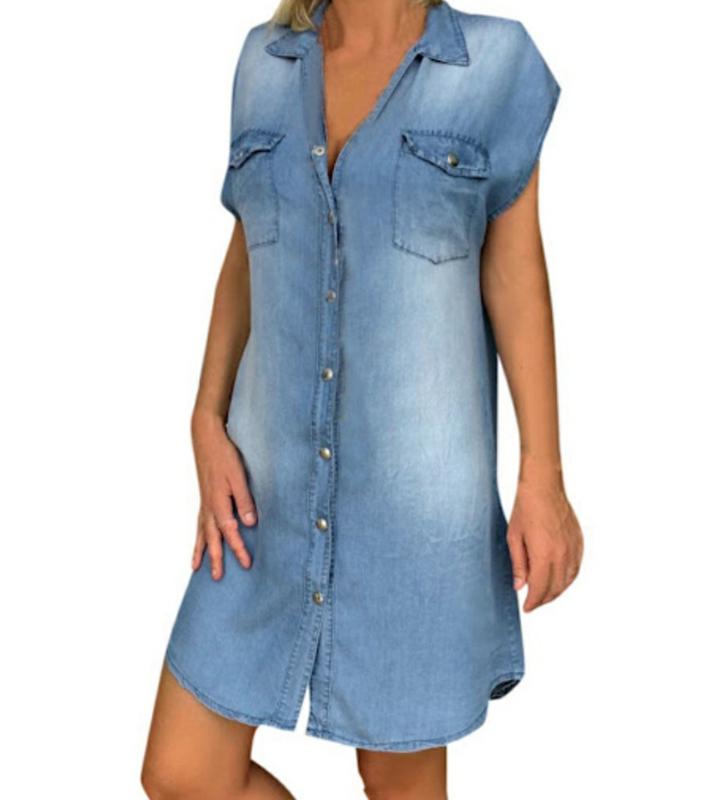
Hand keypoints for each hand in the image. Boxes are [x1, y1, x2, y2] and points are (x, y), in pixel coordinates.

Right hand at [190, 411, 257, 579]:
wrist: (207, 437)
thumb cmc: (224, 455)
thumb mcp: (239, 476)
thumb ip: (245, 500)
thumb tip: (249, 523)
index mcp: (219, 502)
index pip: (230, 532)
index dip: (238, 549)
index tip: (246, 564)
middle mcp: (209, 506)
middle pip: (213, 538)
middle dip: (216, 558)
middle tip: (217, 578)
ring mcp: (205, 502)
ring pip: (202, 533)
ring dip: (202, 551)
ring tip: (198, 568)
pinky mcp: (204, 498)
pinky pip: (199, 523)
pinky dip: (198, 536)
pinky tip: (198, 543)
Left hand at [506, 469, 582, 611]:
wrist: (543, 488)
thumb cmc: (526, 509)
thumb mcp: (514, 538)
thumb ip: (518, 564)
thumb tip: (520, 586)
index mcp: (544, 554)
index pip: (540, 589)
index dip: (533, 602)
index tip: (527, 607)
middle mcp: (562, 554)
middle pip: (555, 588)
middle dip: (544, 599)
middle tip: (533, 602)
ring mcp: (573, 548)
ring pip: (568, 580)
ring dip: (557, 591)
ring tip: (545, 594)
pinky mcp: (579, 542)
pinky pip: (576, 567)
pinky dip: (568, 578)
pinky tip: (560, 579)